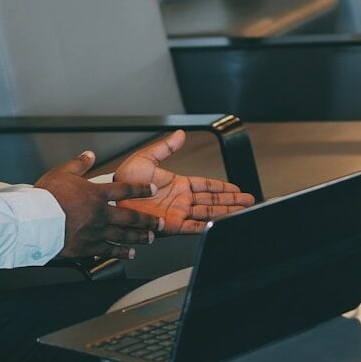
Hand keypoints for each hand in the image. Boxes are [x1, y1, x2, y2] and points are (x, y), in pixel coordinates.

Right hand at [35, 151, 161, 258]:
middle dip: (148, 220)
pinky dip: (121, 253)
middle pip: (131, 216)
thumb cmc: (46, 197)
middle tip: (159, 222)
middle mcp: (101, 213)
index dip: (141, 189)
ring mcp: (96, 232)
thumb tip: (89, 155)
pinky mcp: (88, 247)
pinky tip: (129, 255)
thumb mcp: (62, 173)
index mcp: (96, 194)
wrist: (36, 221)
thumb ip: (79, 164)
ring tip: (149, 239)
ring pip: (124, 235)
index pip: (125, 189)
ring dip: (139, 237)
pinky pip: (109, 251)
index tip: (152, 190)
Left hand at [113, 130, 256, 233]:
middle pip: (213, 201)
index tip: (237, 188)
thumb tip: (180, 135)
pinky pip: (193, 227)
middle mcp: (181, 200)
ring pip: (208, 214)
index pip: (206, 186)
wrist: (111, 199)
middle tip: (249, 202)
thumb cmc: (123, 181)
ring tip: (242, 212)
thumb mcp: (147, 158)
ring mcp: (177, 213)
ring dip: (226, 213)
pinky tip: (220, 226)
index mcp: (178, 184)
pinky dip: (207, 227)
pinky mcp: (171, 225)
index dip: (222, 187)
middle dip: (232, 201)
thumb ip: (166, 147)